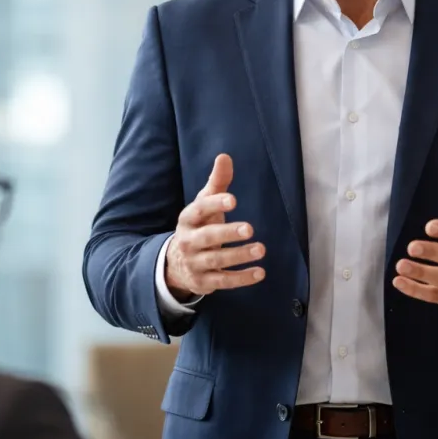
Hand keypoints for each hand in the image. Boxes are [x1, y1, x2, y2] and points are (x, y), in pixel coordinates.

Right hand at [164, 154, 264, 299]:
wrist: (177, 263)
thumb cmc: (199, 225)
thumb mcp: (204, 203)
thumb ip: (217, 182)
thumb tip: (225, 156)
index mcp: (188, 219)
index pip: (199, 210)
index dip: (215, 204)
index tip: (233, 200)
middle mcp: (189, 241)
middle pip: (207, 237)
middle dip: (227, 233)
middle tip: (249, 229)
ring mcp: (195, 263)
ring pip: (216, 261)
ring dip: (239, 256)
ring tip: (261, 249)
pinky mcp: (204, 282)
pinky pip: (223, 281)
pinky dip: (241, 279)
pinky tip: (260, 273)